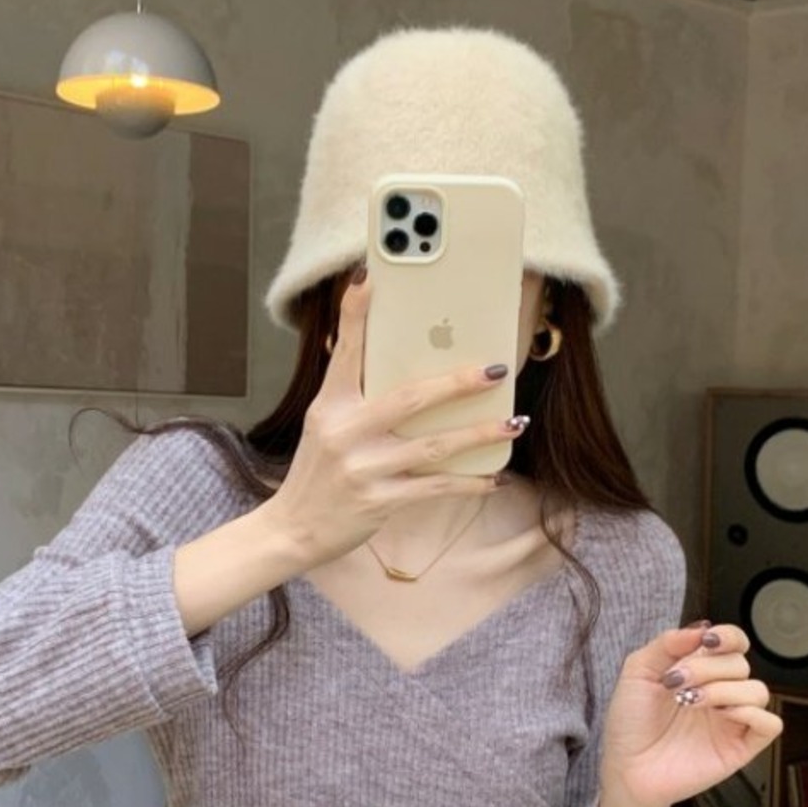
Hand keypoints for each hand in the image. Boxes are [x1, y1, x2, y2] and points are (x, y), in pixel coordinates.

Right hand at [260, 266, 520, 567]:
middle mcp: (346, 433)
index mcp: (330, 406)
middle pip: (411, 398)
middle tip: (496, 369)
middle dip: (459, 382)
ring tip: (514, 423)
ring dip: (480, 434)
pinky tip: (494, 477)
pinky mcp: (380, 501)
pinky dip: (469, 483)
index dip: (355, 314)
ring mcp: (364, 468)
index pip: (345, 353)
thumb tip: (387, 361)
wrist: (293, 528)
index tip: (369, 278)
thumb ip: (352, 396)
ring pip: (435, 446)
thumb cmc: (316, 471)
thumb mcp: (323, 424)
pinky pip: (435, 487)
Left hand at [598, 621, 782, 806]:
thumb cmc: (630, 722)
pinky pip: (770, 723)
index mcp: (700, 670)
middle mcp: (720, 691)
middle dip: (707, 668)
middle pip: (740, 664)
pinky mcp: (741, 746)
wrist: (627, 766)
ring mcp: (732, 719)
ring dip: (724, 690)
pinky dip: (751, 713)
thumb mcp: (638, 671)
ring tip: (690, 701)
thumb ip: (667, 644)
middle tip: (676, 682)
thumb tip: (700, 629)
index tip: (706, 642)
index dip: (728, 637)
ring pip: (758, 690)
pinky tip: (721, 715)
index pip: (733, 643)